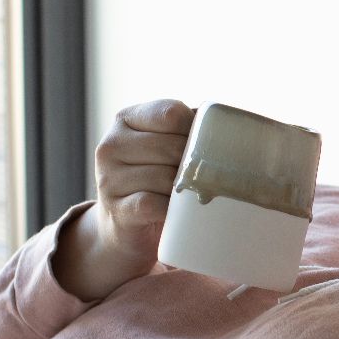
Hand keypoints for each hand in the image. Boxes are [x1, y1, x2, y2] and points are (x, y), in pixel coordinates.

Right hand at [55, 99, 195, 299]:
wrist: (123, 226)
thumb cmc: (155, 178)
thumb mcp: (164, 146)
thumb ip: (188, 128)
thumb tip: (229, 122)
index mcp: (126, 119)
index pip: (171, 113)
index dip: (196, 130)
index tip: (205, 147)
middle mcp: (111, 145)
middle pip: (172, 146)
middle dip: (194, 165)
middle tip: (203, 178)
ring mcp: (110, 178)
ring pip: (165, 177)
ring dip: (185, 190)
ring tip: (190, 196)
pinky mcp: (118, 210)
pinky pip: (154, 204)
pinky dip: (172, 210)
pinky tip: (178, 212)